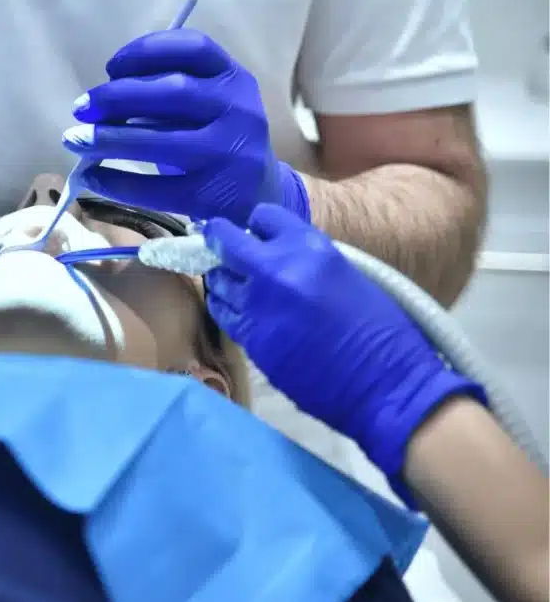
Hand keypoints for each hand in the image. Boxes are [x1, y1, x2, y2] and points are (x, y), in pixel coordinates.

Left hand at [62, 28, 309, 224]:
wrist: (260, 197)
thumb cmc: (216, 140)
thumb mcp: (208, 105)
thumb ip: (169, 92)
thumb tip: (100, 100)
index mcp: (234, 79)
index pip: (193, 47)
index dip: (146, 50)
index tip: (111, 66)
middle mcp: (237, 111)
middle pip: (172, 91)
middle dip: (117, 96)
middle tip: (81, 107)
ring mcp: (228, 155)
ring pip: (159, 140)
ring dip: (108, 138)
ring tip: (75, 139)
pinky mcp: (212, 196)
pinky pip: (156, 188)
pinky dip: (118, 183)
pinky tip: (94, 178)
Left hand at [201, 204, 484, 479]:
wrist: (387, 385)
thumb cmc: (382, 331)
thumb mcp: (348, 275)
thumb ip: (307, 261)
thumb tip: (274, 256)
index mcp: (312, 247)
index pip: (264, 217)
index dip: (255, 225)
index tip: (252, 231)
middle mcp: (279, 269)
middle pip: (227, 243)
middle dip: (218, 239)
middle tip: (214, 241)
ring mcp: (259, 305)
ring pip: (219, 282)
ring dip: (223, 279)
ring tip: (231, 282)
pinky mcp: (251, 339)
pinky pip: (225, 315)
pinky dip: (227, 308)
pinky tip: (237, 310)